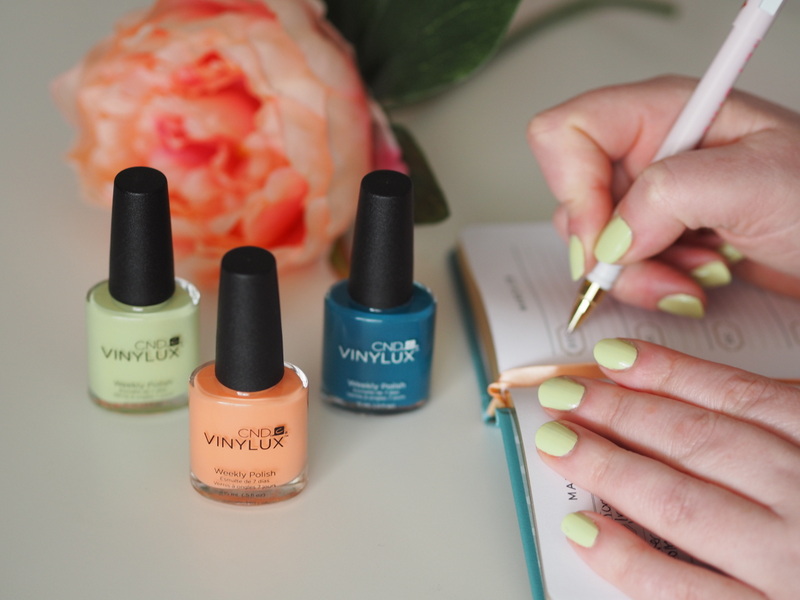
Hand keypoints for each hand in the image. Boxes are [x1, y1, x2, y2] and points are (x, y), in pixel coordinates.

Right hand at [527, 76, 799, 315]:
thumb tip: (608, 236)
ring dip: (637, 274)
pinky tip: (695, 279)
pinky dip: (651, 285)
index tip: (603, 239)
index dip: (572, 187)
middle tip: (658, 266)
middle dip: (610, 249)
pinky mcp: (658, 233)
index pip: (567, 133)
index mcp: (663, 111)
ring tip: (694, 274)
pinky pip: (619, 266)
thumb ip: (670, 195)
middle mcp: (648, 150)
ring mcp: (651, 196)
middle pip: (574, 198)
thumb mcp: (757, 182)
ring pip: (593, 242)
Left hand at [534, 338, 799, 598]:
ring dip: (610, 467)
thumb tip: (705, 399)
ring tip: (557, 442)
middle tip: (562, 395)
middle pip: (699, 443)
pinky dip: (628, 561)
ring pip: (682, 505)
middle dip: (621, 413)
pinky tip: (582, 532)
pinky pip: (684, 594)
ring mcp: (792, 568)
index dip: (666, 372)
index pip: (739, 398)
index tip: (609, 357)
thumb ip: (793, 425)